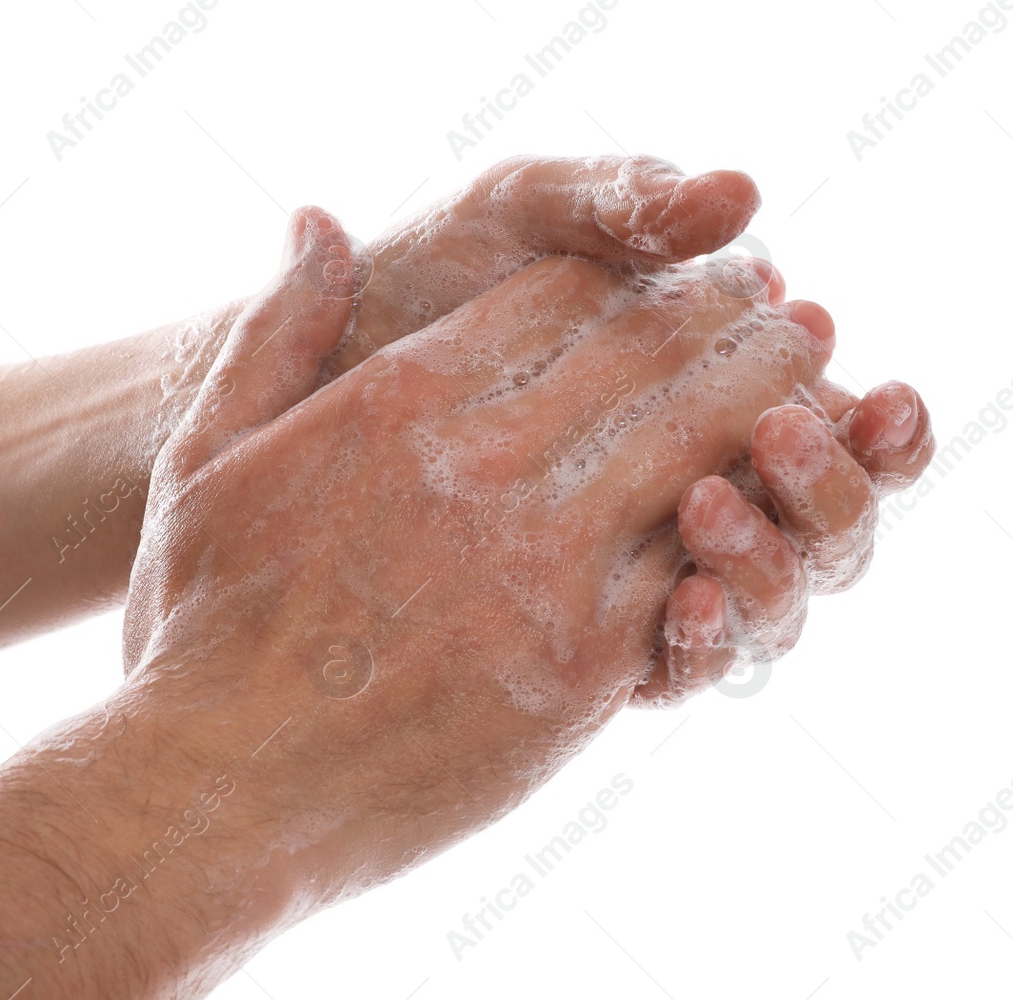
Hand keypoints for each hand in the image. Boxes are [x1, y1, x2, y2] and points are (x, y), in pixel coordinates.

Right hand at [123, 217, 861, 928]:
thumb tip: (317, 219)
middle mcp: (485, 466)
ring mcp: (545, 565)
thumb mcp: (202, 457)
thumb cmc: (200, 628)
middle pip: (646, 355)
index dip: (634, 274)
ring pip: (694, 443)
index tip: (674, 266)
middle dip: (724, 314)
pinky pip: (696, 568)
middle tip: (778, 296)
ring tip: (812, 368)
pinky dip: (749, 519)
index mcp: (400, 402)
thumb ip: (275, 330)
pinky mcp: (585, 663)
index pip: (557, 298)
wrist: (217, 794)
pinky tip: (780, 490)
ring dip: (764, 394)